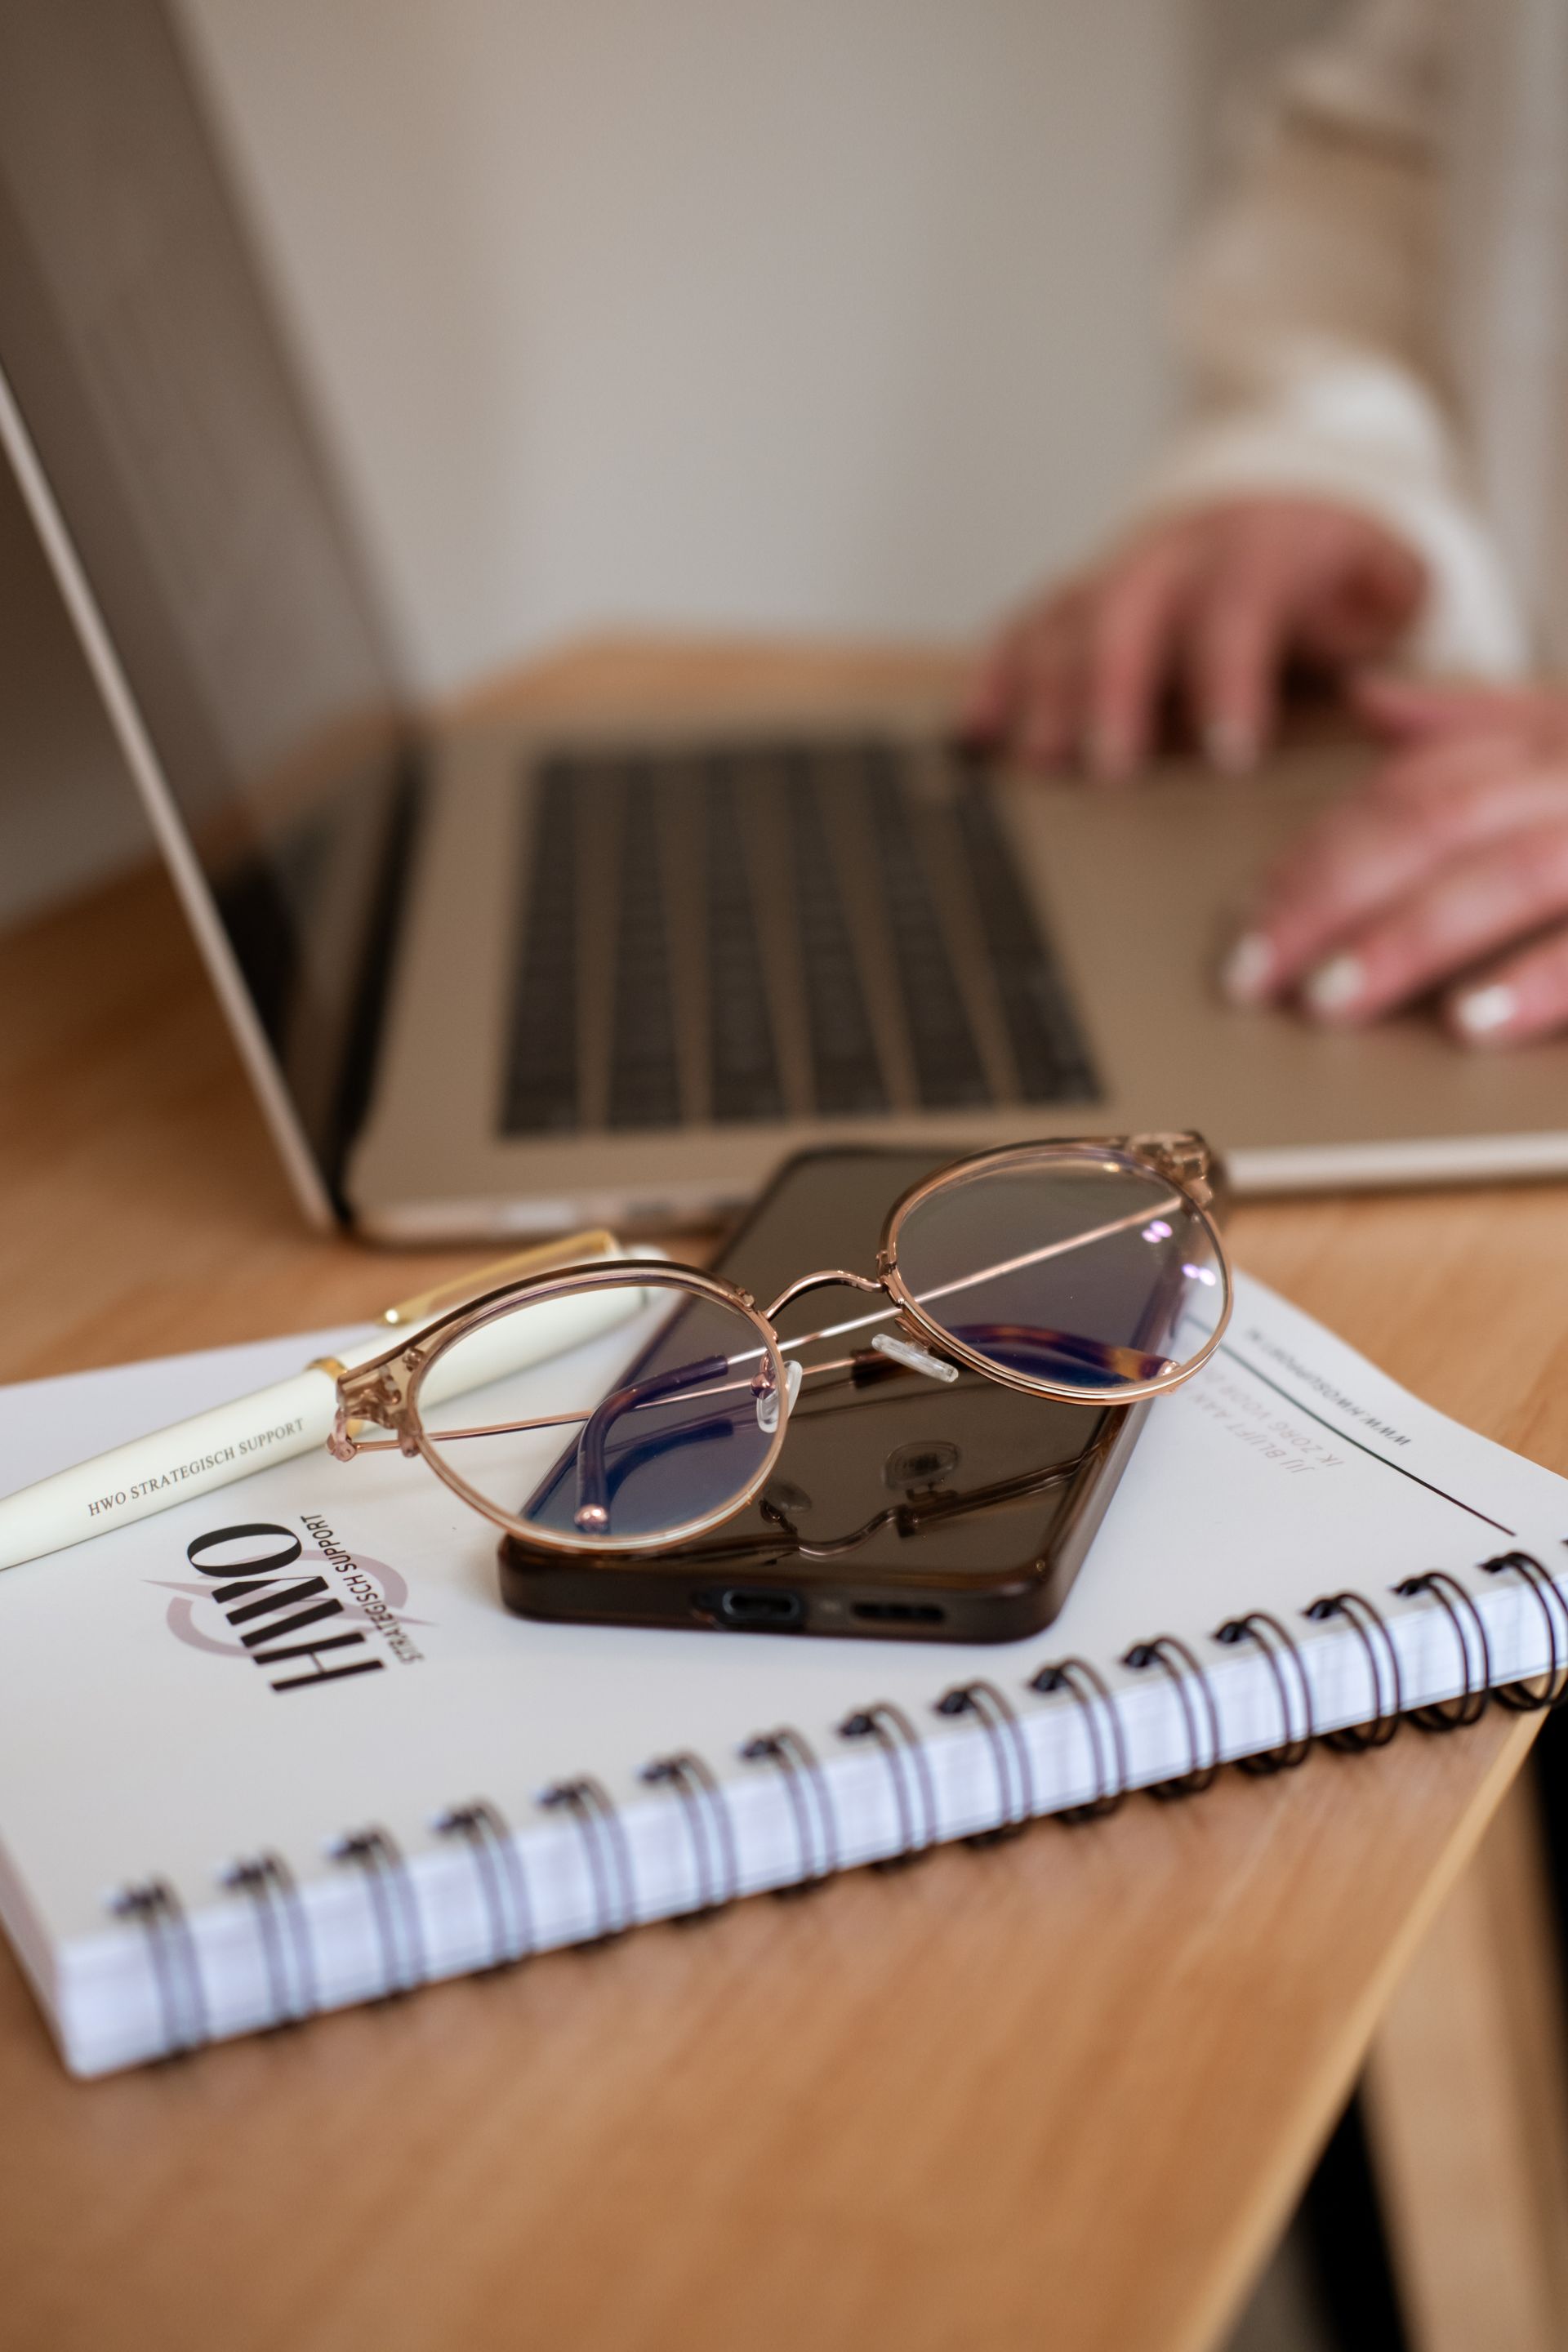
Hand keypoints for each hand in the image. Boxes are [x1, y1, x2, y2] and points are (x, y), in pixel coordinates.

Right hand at [962, 498, 1426, 779]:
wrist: (1277, 506)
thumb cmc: (1327, 577)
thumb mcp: (1385, 582)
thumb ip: (1380, 619)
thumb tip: (1366, 678)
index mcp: (1257, 547)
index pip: (1237, 605)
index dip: (1229, 678)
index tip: (1228, 751)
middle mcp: (1173, 552)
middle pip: (1128, 610)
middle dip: (1113, 690)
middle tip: (1109, 767)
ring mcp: (1114, 570)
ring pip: (1067, 618)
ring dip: (1048, 692)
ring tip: (1043, 764)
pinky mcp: (1073, 596)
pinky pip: (1023, 626)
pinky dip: (996, 676)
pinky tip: (977, 731)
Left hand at [1224, 677, 1567, 1044]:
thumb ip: (1474, 727)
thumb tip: (1366, 696)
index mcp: (1549, 745)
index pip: (1408, 791)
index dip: (1316, 854)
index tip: (1244, 917)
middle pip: (1437, 823)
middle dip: (1332, 896)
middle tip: (1255, 971)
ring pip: (1509, 874)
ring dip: (1408, 939)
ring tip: (1329, 1000)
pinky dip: (1536, 982)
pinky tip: (1468, 1021)